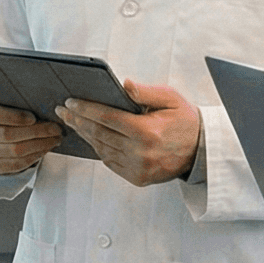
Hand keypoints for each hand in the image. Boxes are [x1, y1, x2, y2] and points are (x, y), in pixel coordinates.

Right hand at [0, 100, 62, 174]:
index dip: (13, 117)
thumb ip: (17, 99)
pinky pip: (16, 164)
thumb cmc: (4, 108)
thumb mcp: (5, 99)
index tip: (33, 117)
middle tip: (55, 128)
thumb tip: (44, 104)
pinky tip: (45, 149)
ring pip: (14, 151)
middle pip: (7, 134)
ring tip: (55, 139)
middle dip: (36, 132)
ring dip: (39, 145)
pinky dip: (34, 157)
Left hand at [57, 81, 200, 187]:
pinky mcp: (137, 178)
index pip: (107, 117)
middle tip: (62, 111)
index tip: (70, 102)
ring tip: (73, 122)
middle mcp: (140, 152)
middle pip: (99, 134)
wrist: (201, 150)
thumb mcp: (170, 99)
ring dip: (85, 135)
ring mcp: (138, 168)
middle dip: (78, 121)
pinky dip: (98, 149)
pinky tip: (90, 138)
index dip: (85, 109)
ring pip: (101, 149)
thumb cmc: (184, 121)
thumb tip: (124, 85)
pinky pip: (110, 162)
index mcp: (146, 131)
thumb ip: (145, 92)